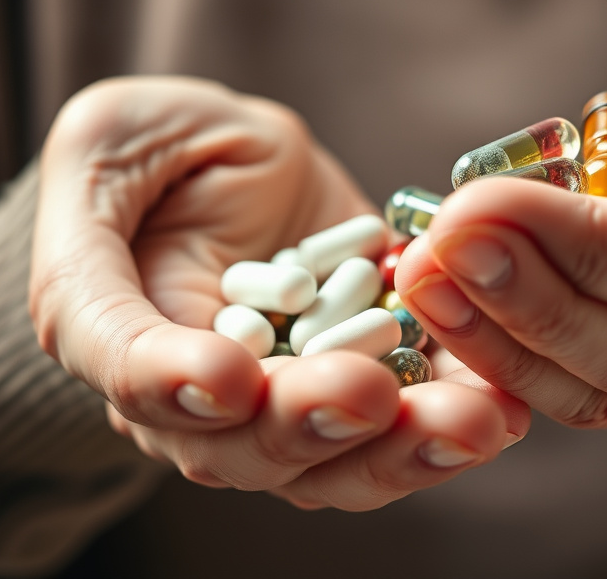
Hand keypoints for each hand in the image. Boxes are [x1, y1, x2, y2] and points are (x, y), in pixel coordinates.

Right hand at [30, 76, 526, 508]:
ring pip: (333, 461)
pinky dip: (451, 419)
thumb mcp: (106, 145)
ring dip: (403, 449)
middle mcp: (196, 398)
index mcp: (112, 335)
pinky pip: (402, 425)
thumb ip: (104, 225)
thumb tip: (178, 335)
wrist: (223, 168)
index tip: (229, 381)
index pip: (133, 378)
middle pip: (245, 445)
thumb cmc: (150, 146)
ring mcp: (284, 404)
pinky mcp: (360, 385)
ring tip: (471, 423)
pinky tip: (502, 404)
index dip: (173, 388)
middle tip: (371, 397)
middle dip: (312, 424)